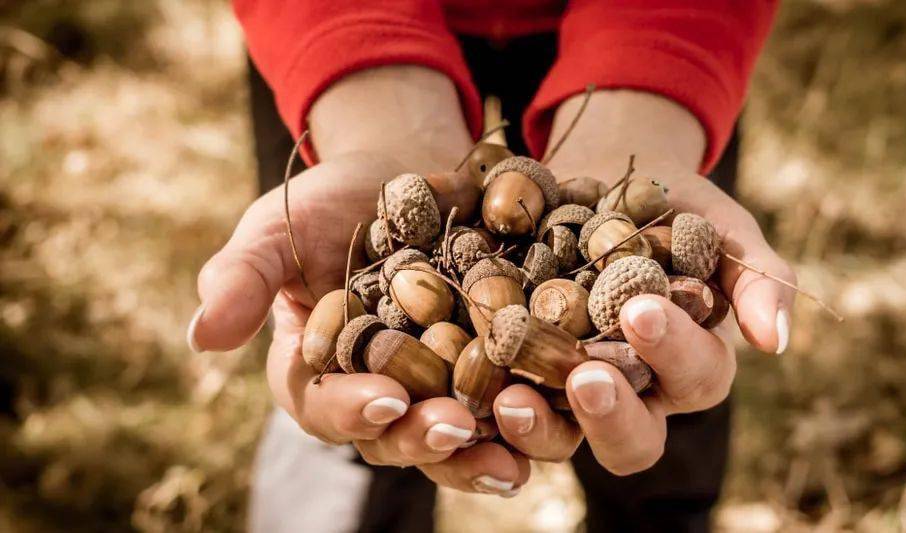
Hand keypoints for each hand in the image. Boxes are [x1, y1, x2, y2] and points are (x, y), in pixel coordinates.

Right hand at [188, 66, 528, 495]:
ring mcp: (439, 384)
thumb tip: (200, 337)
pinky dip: (537, 411)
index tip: (384, 398)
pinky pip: (514, 400)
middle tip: (456, 430)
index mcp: (318, 373)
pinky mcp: (492, 365)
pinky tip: (564, 414)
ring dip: (486, 449)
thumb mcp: (277, 229)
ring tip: (514, 457)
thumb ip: (242, 278)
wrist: (404, 171)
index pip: (325, 406)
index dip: (352, 409)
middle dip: (426, 437)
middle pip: (398, 434)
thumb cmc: (327, 203)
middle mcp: (379, 392)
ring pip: (460, 435)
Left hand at [489, 89, 796, 474]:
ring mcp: (565, 392)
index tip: (643, 309)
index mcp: (686, 362)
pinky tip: (465, 389)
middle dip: (612, 414)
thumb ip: (753, 273)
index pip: (697, 379)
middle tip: (587, 377)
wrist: (585, 175)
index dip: (676, 354)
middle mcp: (630, 392)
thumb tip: (775, 343)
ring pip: (561, 442)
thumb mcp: (713, 220)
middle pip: (634, 439)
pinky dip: (483, 410)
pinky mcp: (510, 377)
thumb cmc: (664, 200)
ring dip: (540, 429)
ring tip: (512, 398)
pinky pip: (498, 411)